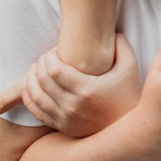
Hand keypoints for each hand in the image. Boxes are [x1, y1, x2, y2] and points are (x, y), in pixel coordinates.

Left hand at [18, 34, 139, 135]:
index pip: (54, 70)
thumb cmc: (130, 95)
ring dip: (31, 80)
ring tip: (36, 69)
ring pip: (36, 97)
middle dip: (40, 64)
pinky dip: (30, 98)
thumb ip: (120, 45)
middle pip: (43, 81)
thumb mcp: (130, 67)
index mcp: (86, 90)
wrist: (131, 130)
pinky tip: (32, 86)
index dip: (49, 57)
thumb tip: (110, 29)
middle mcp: (73, 107)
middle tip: (45, 58)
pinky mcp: (63, 128)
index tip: (54, 51)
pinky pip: (37, 112)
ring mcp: (66, 119)